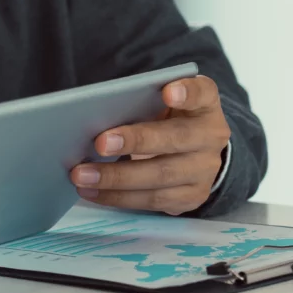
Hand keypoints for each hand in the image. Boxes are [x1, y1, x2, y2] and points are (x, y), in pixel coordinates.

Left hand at [69, 76, 230, 214]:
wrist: (192, 151)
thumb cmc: (164, 118)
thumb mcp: (160, 102)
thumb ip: (140, 101)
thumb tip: (92, 113)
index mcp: (204, 105)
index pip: (203, 93)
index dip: (188, 92)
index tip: (167, 92)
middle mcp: (211, 137)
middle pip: (176, 139)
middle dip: (136, 142)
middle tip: (100, 143)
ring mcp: (204, 170)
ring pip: (160, 176)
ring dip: (116, 178)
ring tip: (82, 175)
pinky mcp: (191, 197)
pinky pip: (152, 200)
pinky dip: (117, 197)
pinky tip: (91, 191)